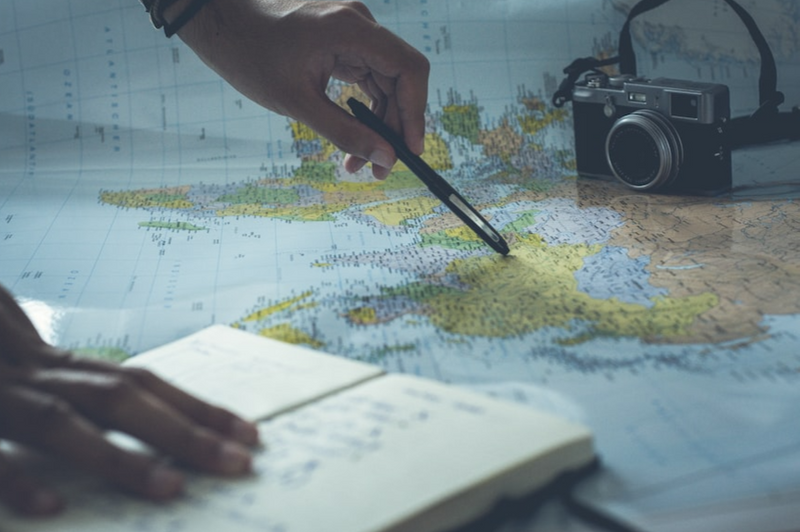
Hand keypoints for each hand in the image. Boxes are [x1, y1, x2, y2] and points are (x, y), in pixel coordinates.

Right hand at [0, 285, 259, 515]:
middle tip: (238, 464)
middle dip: (182, 429)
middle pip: (120, 395)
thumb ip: (83, 397)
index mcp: (61, 367)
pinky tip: (53, 508)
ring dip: (118, 455)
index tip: (249, 434)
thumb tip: (164, 437)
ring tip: (171, 489)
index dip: (196, 405)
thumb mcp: (37, 379)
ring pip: (61, 421)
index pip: (143, 381)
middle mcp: (35, 373)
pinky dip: (17, 478)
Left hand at [176, 0, 429, 178]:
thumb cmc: (249, 55)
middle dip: (394, 127)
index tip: (410, 150)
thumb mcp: (297, 102)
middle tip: (381, 169)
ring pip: (385, 83)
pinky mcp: (342, 42)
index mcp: (352, 29)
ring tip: (359, 164)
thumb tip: (385, 159)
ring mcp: (351, 32)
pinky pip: (367, 78)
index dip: (416, 112)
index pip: (409, 69)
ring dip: (378, 124)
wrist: (218, 23)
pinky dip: (364, 110)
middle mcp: (359, 25)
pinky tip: (352, 139)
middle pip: (400, 79)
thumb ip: (345, 132)